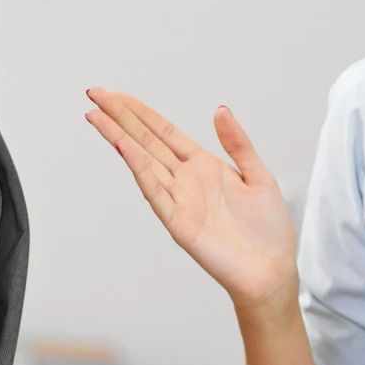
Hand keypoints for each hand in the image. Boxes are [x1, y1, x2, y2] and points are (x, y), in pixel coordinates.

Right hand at [85, 90, 296, 307]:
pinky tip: (124, 148)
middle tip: (94, 93)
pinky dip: (139, 169)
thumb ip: (238, 143)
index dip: (140, 112)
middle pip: (146, 141)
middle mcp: (186, 180)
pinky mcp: (178, 222)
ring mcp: (179, 200)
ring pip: (143, 161)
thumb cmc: (268, 230)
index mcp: (205, 166)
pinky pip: (155, 192)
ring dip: (119, 137)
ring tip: (96, 115)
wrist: (270, 270)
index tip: (116, 95)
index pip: (164, 132)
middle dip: (120, 117)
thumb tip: (220, 109)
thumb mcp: (258, 175)